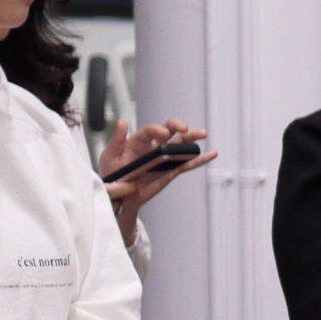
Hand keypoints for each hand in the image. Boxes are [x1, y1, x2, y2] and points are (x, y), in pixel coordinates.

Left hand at [102, 119, 218, 244]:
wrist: (118, 196)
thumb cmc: (112, 174)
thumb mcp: (109, 156)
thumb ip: (116, 140)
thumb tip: (122, 122)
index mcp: (139, 142)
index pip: (151, 131)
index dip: (157, 130)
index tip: (162, 133)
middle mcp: (153, 148)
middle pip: (170, 131)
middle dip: (178, 126)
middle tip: (184, 128)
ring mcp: (164, 160)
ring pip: (181, 145)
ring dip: (192, 138)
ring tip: (202, 134)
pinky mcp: (170, 172)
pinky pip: (187, 165)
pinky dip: (200, 160)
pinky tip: (211, 154)